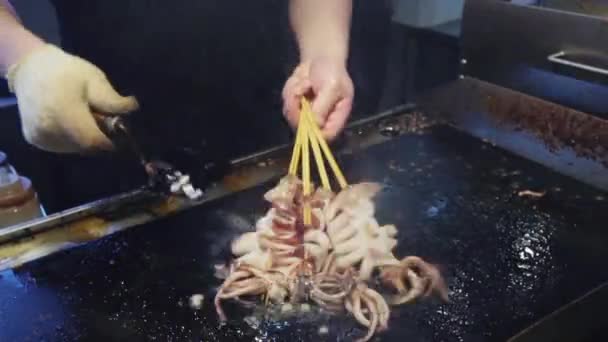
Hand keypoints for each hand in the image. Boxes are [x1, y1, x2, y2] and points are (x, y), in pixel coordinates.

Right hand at [6, 44, 138, 152]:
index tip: (118, 132)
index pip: (93, 141)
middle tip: (98, 117)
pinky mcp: (34, 140)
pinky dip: (72, 139)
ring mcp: (39, 137)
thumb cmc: (67, 71)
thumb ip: (112, 100)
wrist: (30, 69)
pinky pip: (62, 146)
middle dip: (98, 137)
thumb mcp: (94, 80)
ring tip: (81, 116)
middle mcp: (48, 129)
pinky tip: (69, 121)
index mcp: (63, 112)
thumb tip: (133, 108)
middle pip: (86, 146)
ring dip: (85, 138)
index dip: (109, 141)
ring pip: (75, 148)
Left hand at [282, 57, 353, 140]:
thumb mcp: (332, 87)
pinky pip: (286, 105)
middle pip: (304, 129)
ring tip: (305, 81)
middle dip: (298, 108)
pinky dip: (290, 91)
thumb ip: (322, 106)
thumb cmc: (332, 71)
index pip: (326, 135)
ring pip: (292, 116)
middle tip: (300, 89)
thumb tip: (313, 125)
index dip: (315, 133)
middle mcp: (321, 120)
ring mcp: (307, 116)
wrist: (320, 58)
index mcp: (336, 117)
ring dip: (294, 95)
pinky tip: (299, 82)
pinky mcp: (295, 108)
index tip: (305, 119)